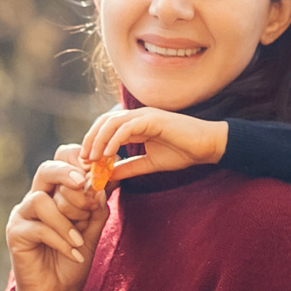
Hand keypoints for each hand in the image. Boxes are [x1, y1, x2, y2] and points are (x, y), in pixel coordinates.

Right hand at [4, 157, 105, 290]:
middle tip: (84, 183)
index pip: (62, 162)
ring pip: (40, 198)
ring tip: (79, 240)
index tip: (100, 170)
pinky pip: (38, 228)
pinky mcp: (15, 234)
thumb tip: (103, 183)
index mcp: (56, 193)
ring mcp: (22, 216)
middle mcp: (36, 199)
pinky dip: (60, 240)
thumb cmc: (73, 259)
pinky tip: (74, 254)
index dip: (78, 160)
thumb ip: (96, 208)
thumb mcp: (92, 231)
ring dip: (66, 218)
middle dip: (67, 173)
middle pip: (46, 170)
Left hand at [77, 105, 225, 180]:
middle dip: (90, 139)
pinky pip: (127, 127)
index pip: (106, 127)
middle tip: (83, 159)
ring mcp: (145, 115)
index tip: (86, 161)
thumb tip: (108, 176)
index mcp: (135, 124)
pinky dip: (114, 140)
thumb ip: (129, 167)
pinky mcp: (153, 119)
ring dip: (99, 140)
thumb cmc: (182, 152)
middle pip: (104, 121)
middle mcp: (137, 116)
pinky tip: (108, 155)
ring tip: (92, 159)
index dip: (93, 142)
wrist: (207, 147)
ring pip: (112, 122)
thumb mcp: (149, 163)